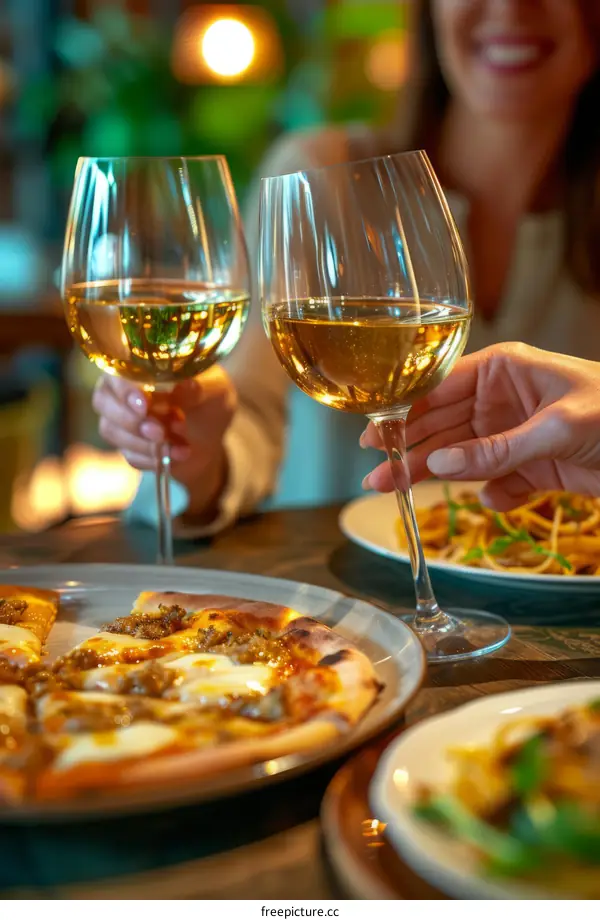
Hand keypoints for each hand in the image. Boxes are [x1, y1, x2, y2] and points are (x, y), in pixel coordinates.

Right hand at [92, 366, 236, 520]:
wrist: (212, 436)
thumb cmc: (211, 401)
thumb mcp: (216, 390)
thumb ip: (199, 387)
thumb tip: (180, 386)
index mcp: (139, 366)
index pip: (116, 372)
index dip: (125, 390)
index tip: (144, 405)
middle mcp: (121, 390)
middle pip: (103, 402)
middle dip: (132, 421)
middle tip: (160, 432)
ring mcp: (120, 420)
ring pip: (112, 431)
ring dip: (145, 443)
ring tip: (181, 445)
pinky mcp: (127, 447)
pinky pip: (130, 455)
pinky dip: (154, 459)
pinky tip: (179, 455)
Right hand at [360, 342, 599, 508]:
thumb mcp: (555, 429)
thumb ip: (496, 450)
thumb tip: (442, 465)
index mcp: (504, 370)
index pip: (441, 388)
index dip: (405, 412)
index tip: (376, 434)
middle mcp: (502, 400)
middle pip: (443, 427)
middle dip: (411, 450)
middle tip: (377, 475)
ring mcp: (513, 435)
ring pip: (462, 457)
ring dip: (435, 476)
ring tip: (397, 491)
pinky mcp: (530, 468)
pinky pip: (496, 482)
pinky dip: (494, 494)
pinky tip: (498, 497)